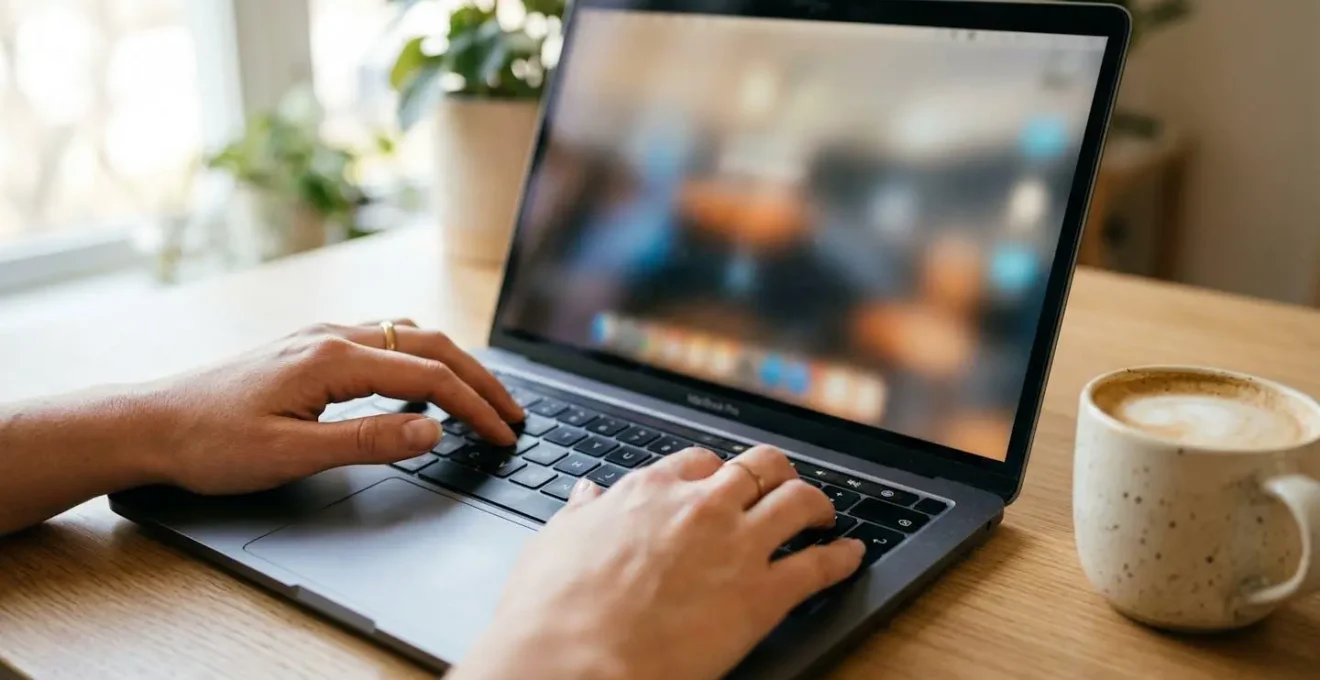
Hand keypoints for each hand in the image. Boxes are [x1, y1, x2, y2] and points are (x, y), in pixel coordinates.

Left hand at [135, 320, 522, 494]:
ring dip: (453, 364)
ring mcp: (320, 337)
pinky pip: (383, 340)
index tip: (505, 435)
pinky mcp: (309, 347)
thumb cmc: (211, 444)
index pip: (430, 378)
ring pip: (408, 336)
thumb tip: (435, 431)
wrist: (148, 424)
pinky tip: (419, 385)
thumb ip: (370, 441)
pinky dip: (419, 359)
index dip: (476, 407)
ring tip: (480, 396)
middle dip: (480, 378)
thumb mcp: (292, 454)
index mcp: (334, 359)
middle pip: (430, 345)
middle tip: (514, 413)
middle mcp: (333, 336)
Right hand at [451, 445, 865, 679]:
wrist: (573, 662)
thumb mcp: (554, 544)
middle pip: (758, 466)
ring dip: (817, 503)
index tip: (719, 484)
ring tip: (824, 514)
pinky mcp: (764, 594)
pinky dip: (842, 558)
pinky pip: (820, 565)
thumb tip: (588, 496)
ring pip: (798, 500)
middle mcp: (700, 507)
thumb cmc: (551, 612)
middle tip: (783, 484)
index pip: (697, 463)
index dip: (715, 473)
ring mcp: (737, 546)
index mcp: (648, 492)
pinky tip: (851, 556)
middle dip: (776, 472)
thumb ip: (581, 515)